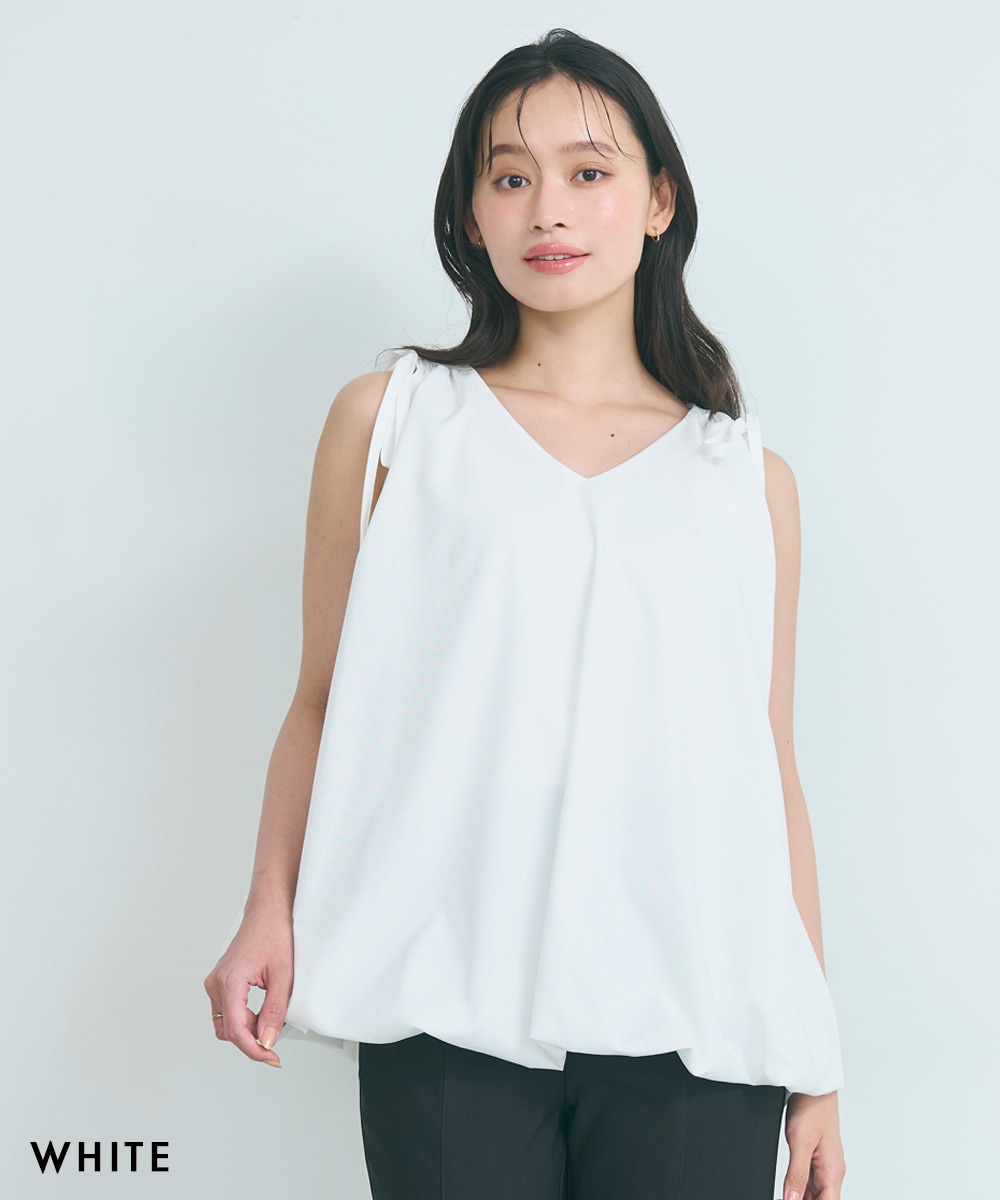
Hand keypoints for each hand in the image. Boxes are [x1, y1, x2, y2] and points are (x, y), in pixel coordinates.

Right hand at [203, 907, 292, 1067]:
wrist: (268, 911)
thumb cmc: (275, 933)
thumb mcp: (283, 975)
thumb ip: (275, 1011)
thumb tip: (268, 1040)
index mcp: (229, 981)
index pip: (236, 1030)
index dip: (254, 1050)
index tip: (271, 1058)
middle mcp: (216, 984)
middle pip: (229, 1030)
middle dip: (252, 1041)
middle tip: (276, 1045)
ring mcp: (216, 983)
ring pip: (226, 1023)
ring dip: (248, 1030)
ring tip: (272, 1024)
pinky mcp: (221, 982)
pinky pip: (227, 1011)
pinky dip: (244, 1019)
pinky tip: (262, 1015)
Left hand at [781, 1090, 845, 1199]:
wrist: (812, 1086)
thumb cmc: (812, 1108)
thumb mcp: (800, 1143)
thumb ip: (797, 1175)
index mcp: (833, 1171)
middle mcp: (831, 1171)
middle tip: (784, 1197)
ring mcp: (823, 1164)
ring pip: (814, 1192)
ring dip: (799, 1196)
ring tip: (784, 1195)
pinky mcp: (815, 1156)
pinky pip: (808, 1179)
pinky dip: (798, 1187)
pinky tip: (787, 1189)